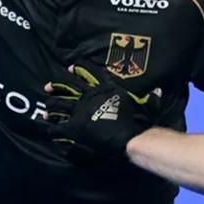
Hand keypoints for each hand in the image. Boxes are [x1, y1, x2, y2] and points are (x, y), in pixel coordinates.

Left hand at [43, 63, 161, 159]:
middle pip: (69, 87)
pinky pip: (58, 126)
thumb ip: (150, 98)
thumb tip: (159, 90)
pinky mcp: (75, 126)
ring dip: (51, 105)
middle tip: (47, 86)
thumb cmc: (138, 120)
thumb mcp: (145, 105)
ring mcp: (80, 111)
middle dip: (57, 86)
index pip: (90, 73)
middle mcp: (89, 96)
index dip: (79, 69)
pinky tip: (45, 126)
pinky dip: (51, 126)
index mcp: (105, 89)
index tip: (69, 67)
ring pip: (60, 104)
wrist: (128, 136)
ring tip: (44, 105)